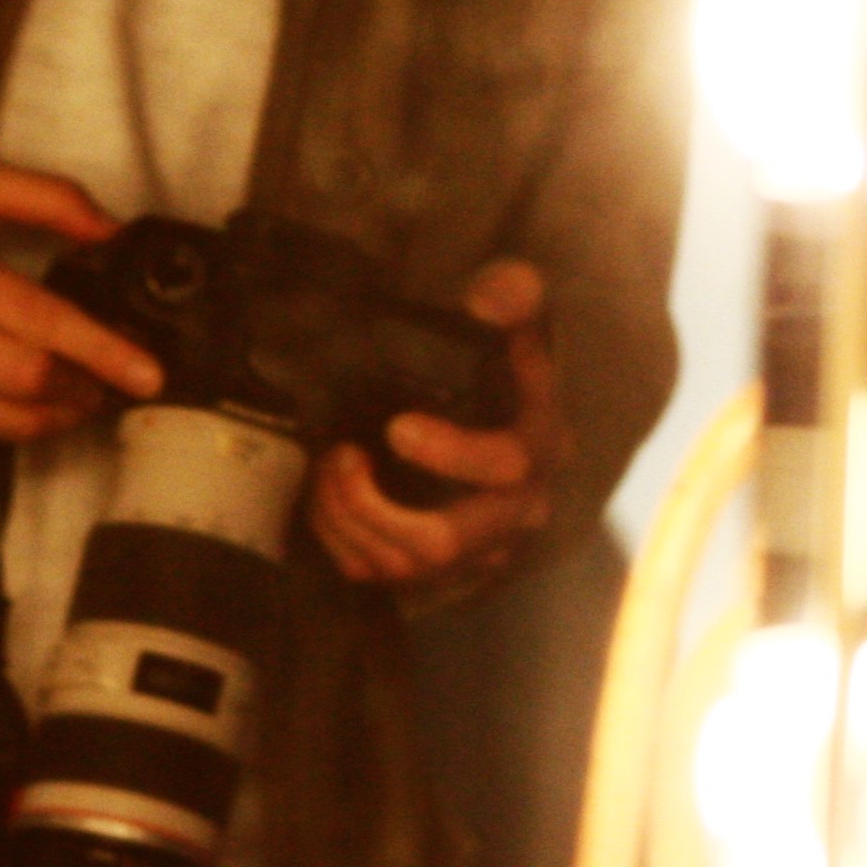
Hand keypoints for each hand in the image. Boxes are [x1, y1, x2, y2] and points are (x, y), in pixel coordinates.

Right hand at [0, 157, 164, 442]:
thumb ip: (43, 198)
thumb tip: (111, 230)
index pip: (45, 324)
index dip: (105, 352)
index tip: (146, 371)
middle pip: (29, 381)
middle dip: (83, 387)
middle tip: (110, 380)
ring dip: (50, 417)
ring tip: (75, 400)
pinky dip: (0, 420)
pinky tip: (16, 401)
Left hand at [311, 261, 565, 597]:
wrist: (495, 417)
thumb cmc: (502, 367)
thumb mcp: (515, 318)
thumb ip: (513, 294)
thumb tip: (488, 296)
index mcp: (541, 444)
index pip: (509, 463)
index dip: (452, 453)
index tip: (397, 427)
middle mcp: (515, 509)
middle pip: (442, 539)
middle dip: (371, 505)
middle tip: (340, 454)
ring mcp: (475, 548)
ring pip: (399, 563)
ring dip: (345, 517)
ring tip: (327, 464)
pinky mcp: (437, 570)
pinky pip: (375, 572)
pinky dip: (337, 536)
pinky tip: (326, 495)